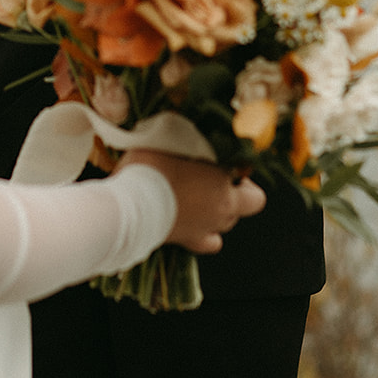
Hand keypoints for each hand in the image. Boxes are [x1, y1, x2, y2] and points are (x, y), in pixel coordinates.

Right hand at [119, 151, 265, 253]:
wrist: (129, 206)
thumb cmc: (149, 168)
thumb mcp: (169, 140)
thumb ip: (189, 141)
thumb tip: (190, 135)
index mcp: (222, 182)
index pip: (248, 179)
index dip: (239, 171)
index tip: (224, 163)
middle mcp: (221, 209)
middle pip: (247, 205)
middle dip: (234, 191)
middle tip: (213, 178)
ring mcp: (207, 229)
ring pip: (228, 223)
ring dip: (220, 210)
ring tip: (199, 196)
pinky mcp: (190, 242)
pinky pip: (210, 242)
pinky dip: (207, 233)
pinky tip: (195, 221)